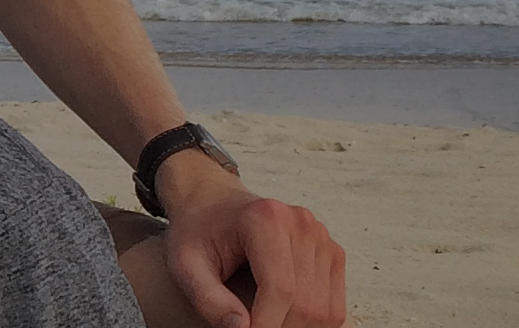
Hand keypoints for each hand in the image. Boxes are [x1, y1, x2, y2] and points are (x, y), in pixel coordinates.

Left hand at [161, 159, 344, 327]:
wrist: (211, 202)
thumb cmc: (196, 232)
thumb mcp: (184, 264)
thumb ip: (208, 298)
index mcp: (266, 218)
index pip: (280, 288)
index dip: (266, 324)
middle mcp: (301, 224)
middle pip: (306, 303)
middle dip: (279, 327)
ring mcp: (321, 237)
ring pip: (324, 310)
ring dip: (294, 327)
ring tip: (262, 322)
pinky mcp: (332, 253)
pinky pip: (334, 306)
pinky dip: (311, 322)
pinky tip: (280, 317)